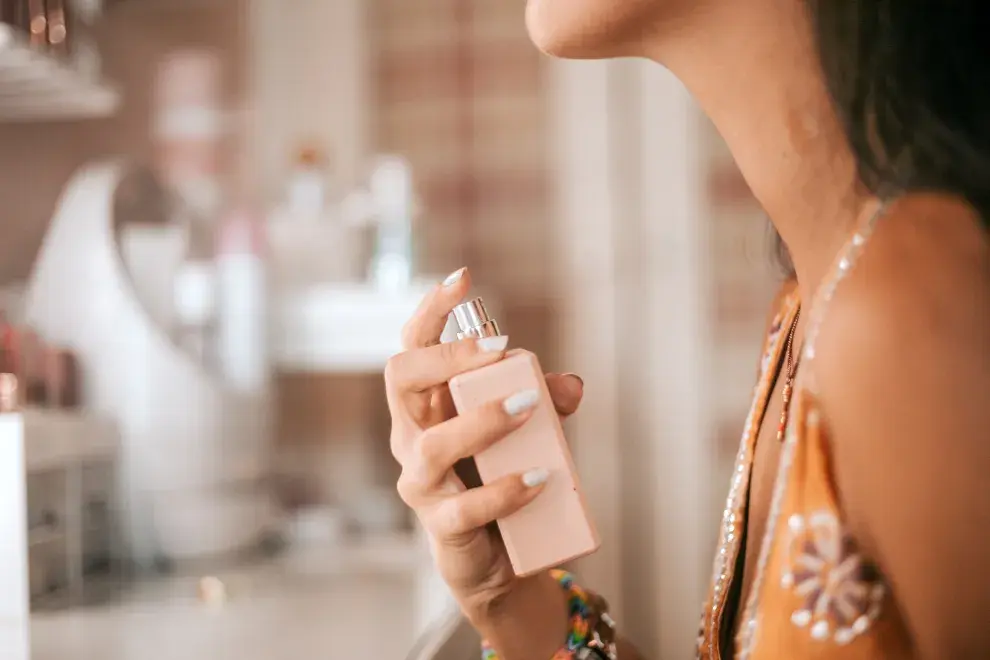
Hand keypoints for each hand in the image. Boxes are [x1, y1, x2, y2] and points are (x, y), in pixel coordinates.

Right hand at [385, 267, 583, 620]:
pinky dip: (503, 490)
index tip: (464, 277)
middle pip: (401, 379)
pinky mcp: (443, 528)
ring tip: (528, 407)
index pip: (413, 347)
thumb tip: (571, 384)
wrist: (497, 559)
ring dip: (481, 421)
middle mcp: (411, 436)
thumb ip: (545, 403)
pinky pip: (465, 508)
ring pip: (429, 445)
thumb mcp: (527, 432)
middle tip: (500, 351)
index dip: (432, 311)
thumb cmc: (501, 477)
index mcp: (427, 405)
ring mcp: (421, 484)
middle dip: (447, 356)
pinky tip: (537, 479)